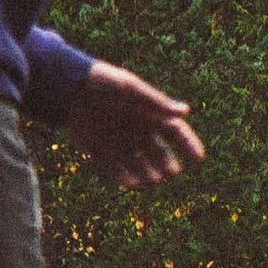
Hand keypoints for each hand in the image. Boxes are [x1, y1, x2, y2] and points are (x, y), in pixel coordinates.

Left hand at [66, 59, 204, 187]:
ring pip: (142, 167)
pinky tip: (131, 183)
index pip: (175, 131)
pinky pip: (119, 173)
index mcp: (148, 112)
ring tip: (151, 178)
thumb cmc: (104, 84)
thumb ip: (156, 103)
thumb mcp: (131, 90)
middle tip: (170, 172)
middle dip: (168, 165)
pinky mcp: (103, 153)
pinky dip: (126, 180)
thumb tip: (186, 112)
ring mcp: (121, 143)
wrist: (69, 90)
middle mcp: (137, 130)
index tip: (198, 159)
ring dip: (149, 176)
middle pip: (160, 155)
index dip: (188, 144)